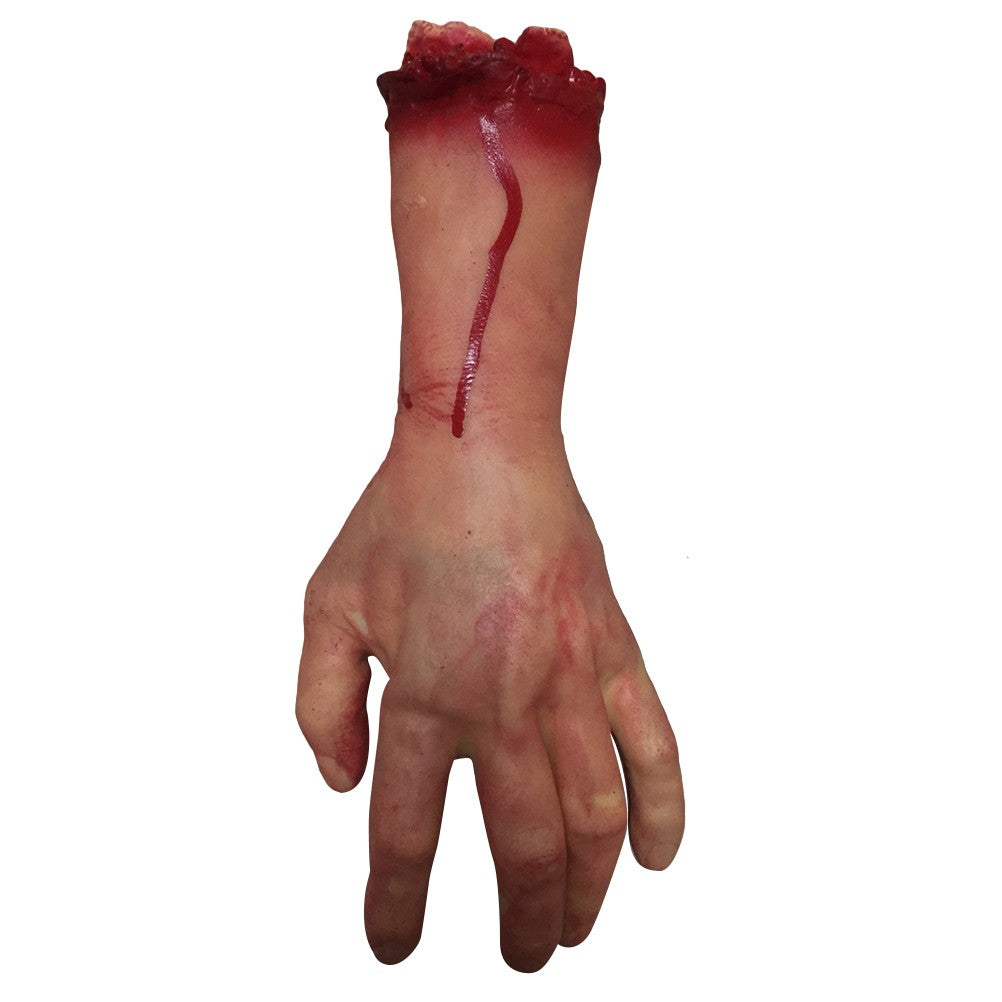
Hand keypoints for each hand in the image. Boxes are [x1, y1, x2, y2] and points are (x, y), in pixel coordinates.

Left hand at [296, 441, 684, 971]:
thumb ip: (320, 704)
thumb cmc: (401, 520)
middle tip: (517, 956)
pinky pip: (651, 739)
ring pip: (593, 814)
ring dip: (588, 885)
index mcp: (424, 694)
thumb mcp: (326, 606)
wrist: (481, 448)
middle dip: (518, 920)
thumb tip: (342, 784)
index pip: (405, 833)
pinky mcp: (612, 649)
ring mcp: (569, 678)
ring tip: (574, 926)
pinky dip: (662, 804)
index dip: (396, 905)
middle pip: (518, 847)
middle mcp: (502, 700)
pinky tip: (657, 855)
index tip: (392, 946)